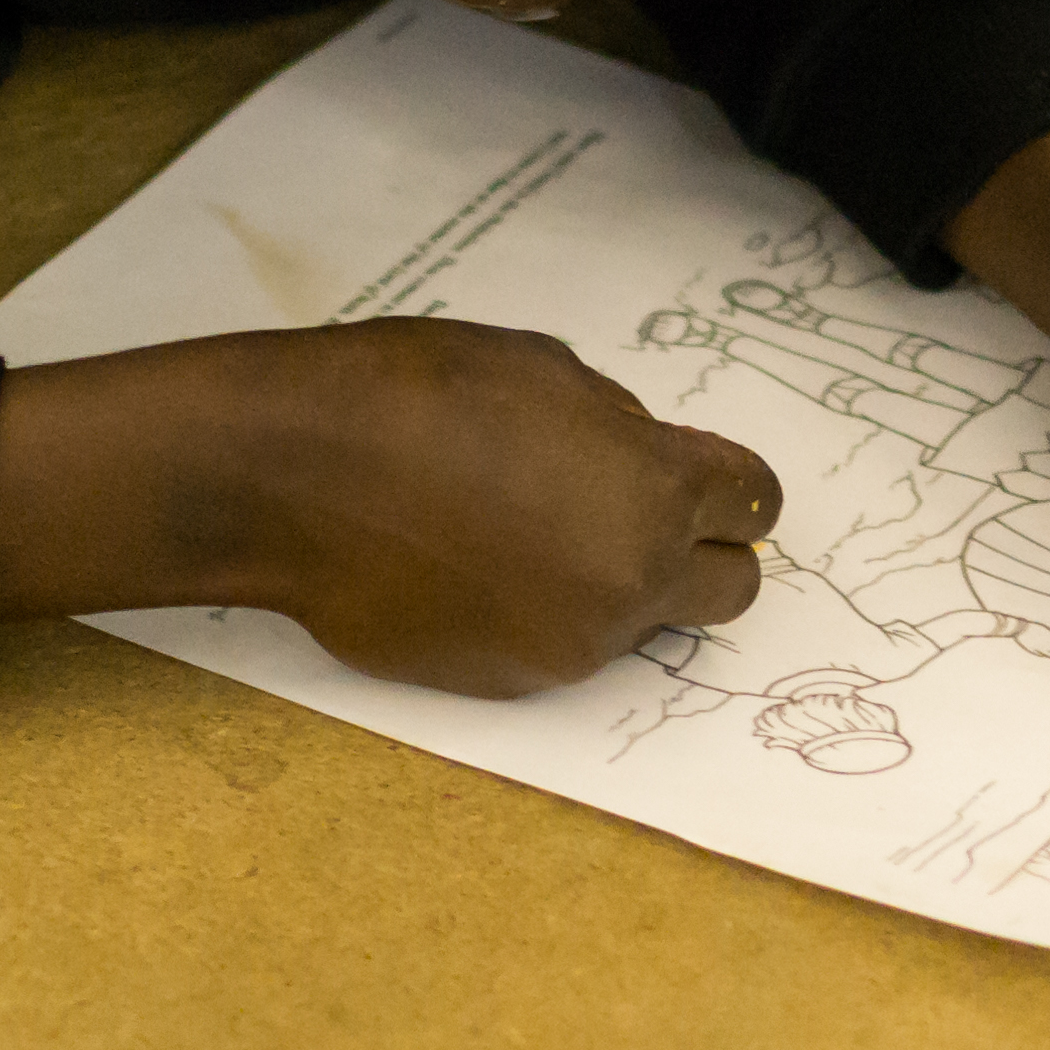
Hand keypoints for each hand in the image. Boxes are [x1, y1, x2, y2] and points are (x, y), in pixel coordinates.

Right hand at [0, 322, 777, 698]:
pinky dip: (548, 612)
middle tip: (643, 516)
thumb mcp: (545, 369)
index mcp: (654, 490)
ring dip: (617, 583)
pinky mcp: (513, 681)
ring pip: (643, 624)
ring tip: (532, 529)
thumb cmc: (412, 396)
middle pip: (732, 589)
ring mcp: (572, 643)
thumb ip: (619, 425)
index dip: (735, 487)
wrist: (294, 476)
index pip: (755, 503)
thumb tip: (646, 457)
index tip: (710, 481)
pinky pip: (565, 646)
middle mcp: (629, 581)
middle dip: (702, 551)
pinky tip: (481, 563)